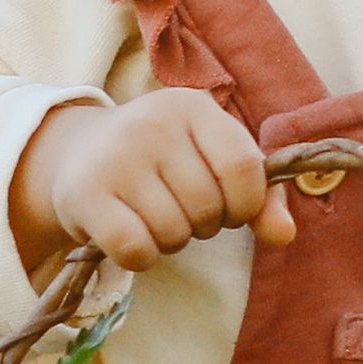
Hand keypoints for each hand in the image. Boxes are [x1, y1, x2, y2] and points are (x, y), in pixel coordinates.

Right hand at [6, 87, 286, 272]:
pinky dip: (141, 257)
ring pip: (174, 232)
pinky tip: (131, 238)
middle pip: (209, 206)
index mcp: (192, 106)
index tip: (229, 208)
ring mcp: (116, 156)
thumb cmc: (163, 160)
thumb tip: (284, 235)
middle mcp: (153, 123)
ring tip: (153, 218)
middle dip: (204, 225)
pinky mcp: (86, 194)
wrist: (78, 152)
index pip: (243, 167)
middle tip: (181, 210)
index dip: (245, 204)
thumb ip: (258, 197)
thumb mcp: (212, 161)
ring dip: (171, 242)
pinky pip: (137, 249)